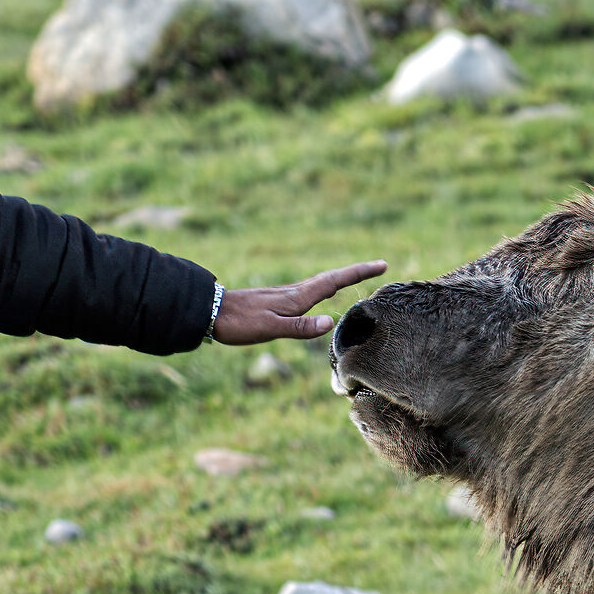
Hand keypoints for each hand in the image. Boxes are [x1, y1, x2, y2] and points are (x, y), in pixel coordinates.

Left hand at [212, 261, 386, 344]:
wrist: (211, 312)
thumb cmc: (240, 323)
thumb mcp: (271, 329)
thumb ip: (300, 327)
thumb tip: (331, 322)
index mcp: (298, 298)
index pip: (335, 281)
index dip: (359, 272)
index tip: (382, 264)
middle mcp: (295, 292)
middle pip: (332, 278)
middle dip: (357, 272)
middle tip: (380, 266)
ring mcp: (286, 295)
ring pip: (321, 282)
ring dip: (343, 277)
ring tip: (358, 276)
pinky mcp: (278, 300)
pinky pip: (311, 290)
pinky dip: (326, 286)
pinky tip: (321, 293)